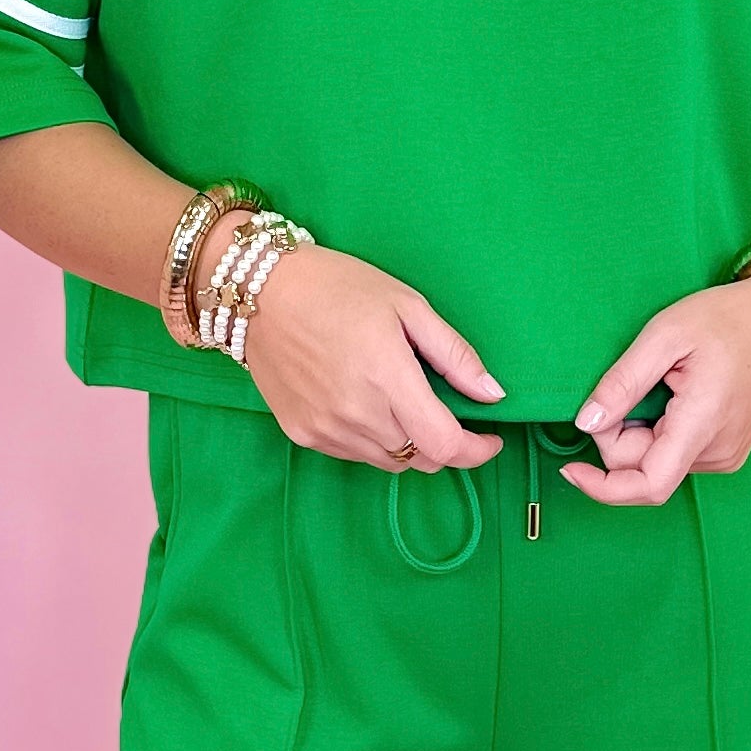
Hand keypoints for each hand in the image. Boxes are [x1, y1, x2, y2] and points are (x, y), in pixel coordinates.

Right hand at [244, 242, 504, 472]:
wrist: (259, 291)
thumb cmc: (337, 287)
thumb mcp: (407, 305)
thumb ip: (454, 355)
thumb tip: (492, 394)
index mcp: (388, 378)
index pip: (445, 445)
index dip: (476, 451)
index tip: (489, 440)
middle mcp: (357, 414)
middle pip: (422, 459)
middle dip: (444, 442)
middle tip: (444, 409)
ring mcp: (327, 429)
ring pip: (390, 462)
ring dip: (408, 443)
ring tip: (400, 400)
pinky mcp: (303, 434)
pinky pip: (355, 454)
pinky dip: (373, 440)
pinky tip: (365, 403)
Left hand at [560, 272, 750, 508]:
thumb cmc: (728, 319)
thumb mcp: (665, 335)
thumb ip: (623, 382)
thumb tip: (586, 423)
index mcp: (703, 425)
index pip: (649, 485)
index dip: (603, 487)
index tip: (570, 469)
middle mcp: (717, 453)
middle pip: (644, 468)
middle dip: (617, 434)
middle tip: (628, 382)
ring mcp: (725, 456)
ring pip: (657, 462)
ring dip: (640, 432)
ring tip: (661, 383)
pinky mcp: (727, 452)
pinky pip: (676, 454)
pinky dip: (659, 433)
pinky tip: (674, 396)